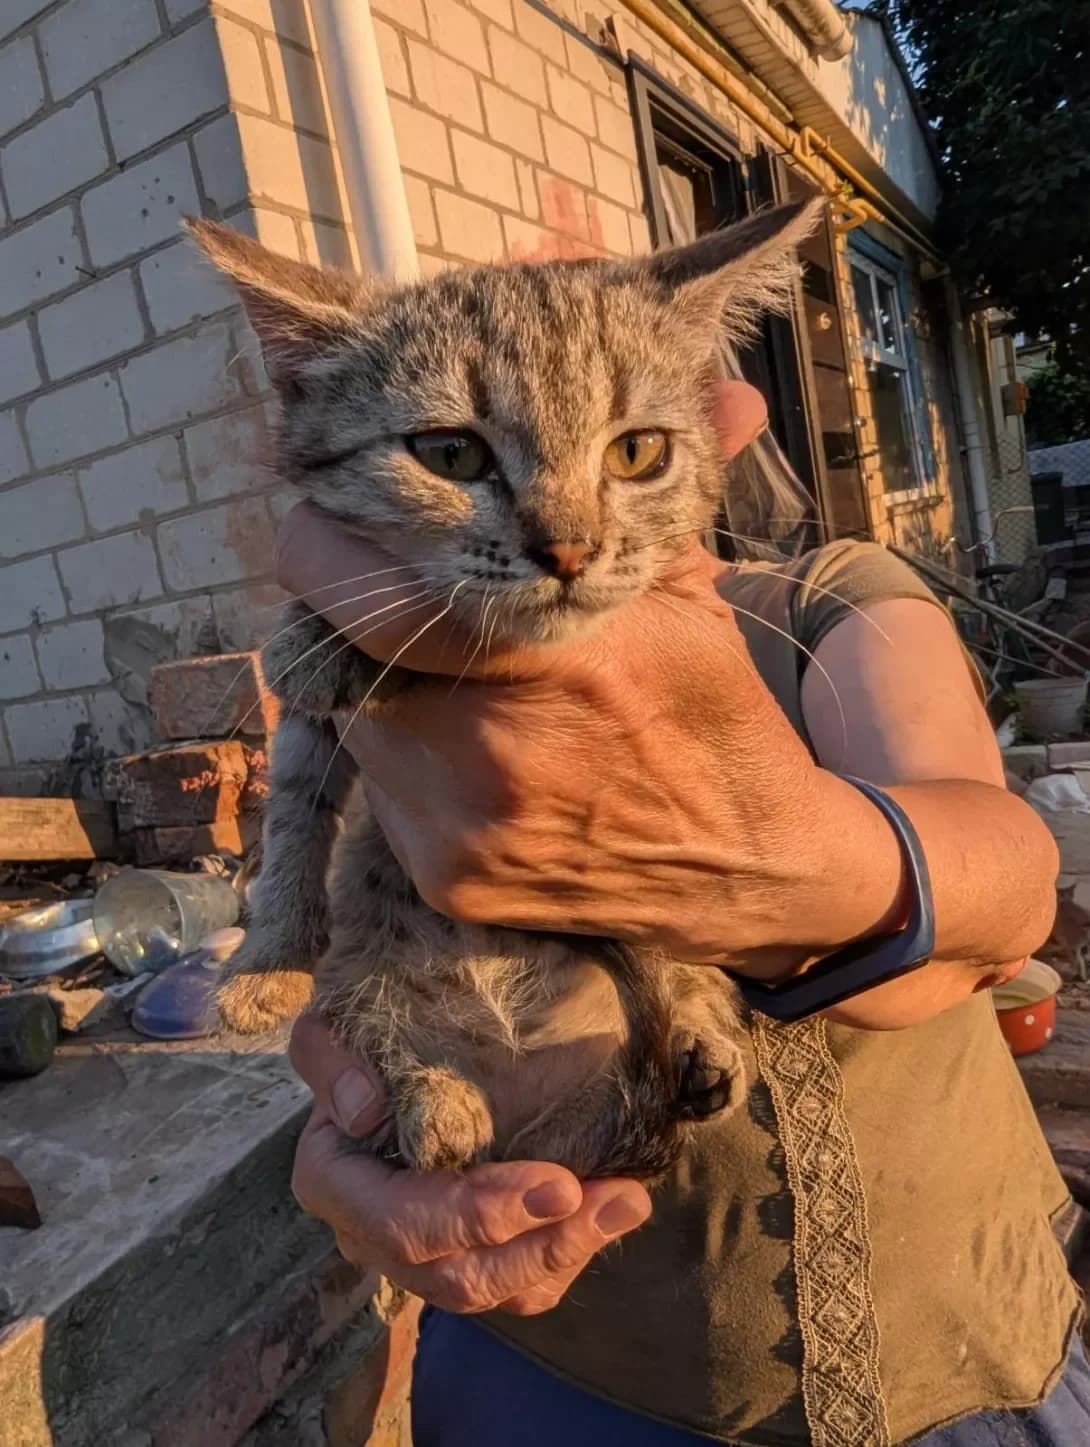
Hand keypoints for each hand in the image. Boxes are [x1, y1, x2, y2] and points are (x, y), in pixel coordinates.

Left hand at [277, 380, 894, 968]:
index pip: (368, 591)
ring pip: (357, 719)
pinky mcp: (445, 881)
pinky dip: (412, 753)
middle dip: (364, 607)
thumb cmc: (718, 720)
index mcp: (558, 663)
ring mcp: (459, 831)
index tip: (338, 512)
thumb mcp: (689, 600)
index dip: (330, 539)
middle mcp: (489, 755)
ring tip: (464, 677)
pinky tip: (479, 749)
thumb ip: (642, 497)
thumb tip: (702, 384)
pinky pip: (386, 788)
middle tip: (408, 587)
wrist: (750, 874)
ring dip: (389, 680)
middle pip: (341, 651)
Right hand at [288, 1017, 651, 1315]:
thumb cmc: (360, 1038)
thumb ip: (330, 1058)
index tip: (558, 1184)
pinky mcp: (462, 1260)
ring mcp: (418, 1260)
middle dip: (542, 1243)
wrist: (387, 1052)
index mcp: (333, 1183)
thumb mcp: (327, 1029)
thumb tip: (362, 1109)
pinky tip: (610, 1216)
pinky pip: (517, 1289)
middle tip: (616, 1198)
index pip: (399, 1222)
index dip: (476, 1215)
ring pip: (494, 1290)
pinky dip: (567, 1259)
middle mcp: (370, 1237)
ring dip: (568, 1253)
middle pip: (455, 1276)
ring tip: (630, 1203)